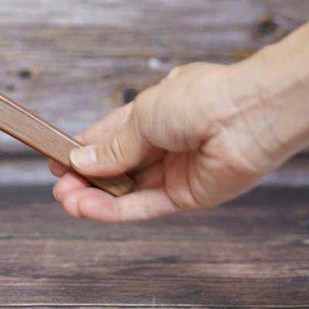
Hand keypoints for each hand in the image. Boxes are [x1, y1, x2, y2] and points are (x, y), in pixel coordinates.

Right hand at [51, 61, 288, 221]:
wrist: (249, 114)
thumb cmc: (200, 99)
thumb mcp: (143, 116)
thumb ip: (114, 146)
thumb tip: (81, 161)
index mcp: (157, 112)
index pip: (113, 134)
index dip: (86, 149)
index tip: (59, 159)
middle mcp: (166, 142)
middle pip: (119, 165)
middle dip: (87, 176)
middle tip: (59, 186)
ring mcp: (177, 170)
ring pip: (129, 189)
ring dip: (96, 196)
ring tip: (65, 199)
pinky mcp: (189, 196)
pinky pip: (145, 205)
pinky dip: (115, 209)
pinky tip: (88, 208)